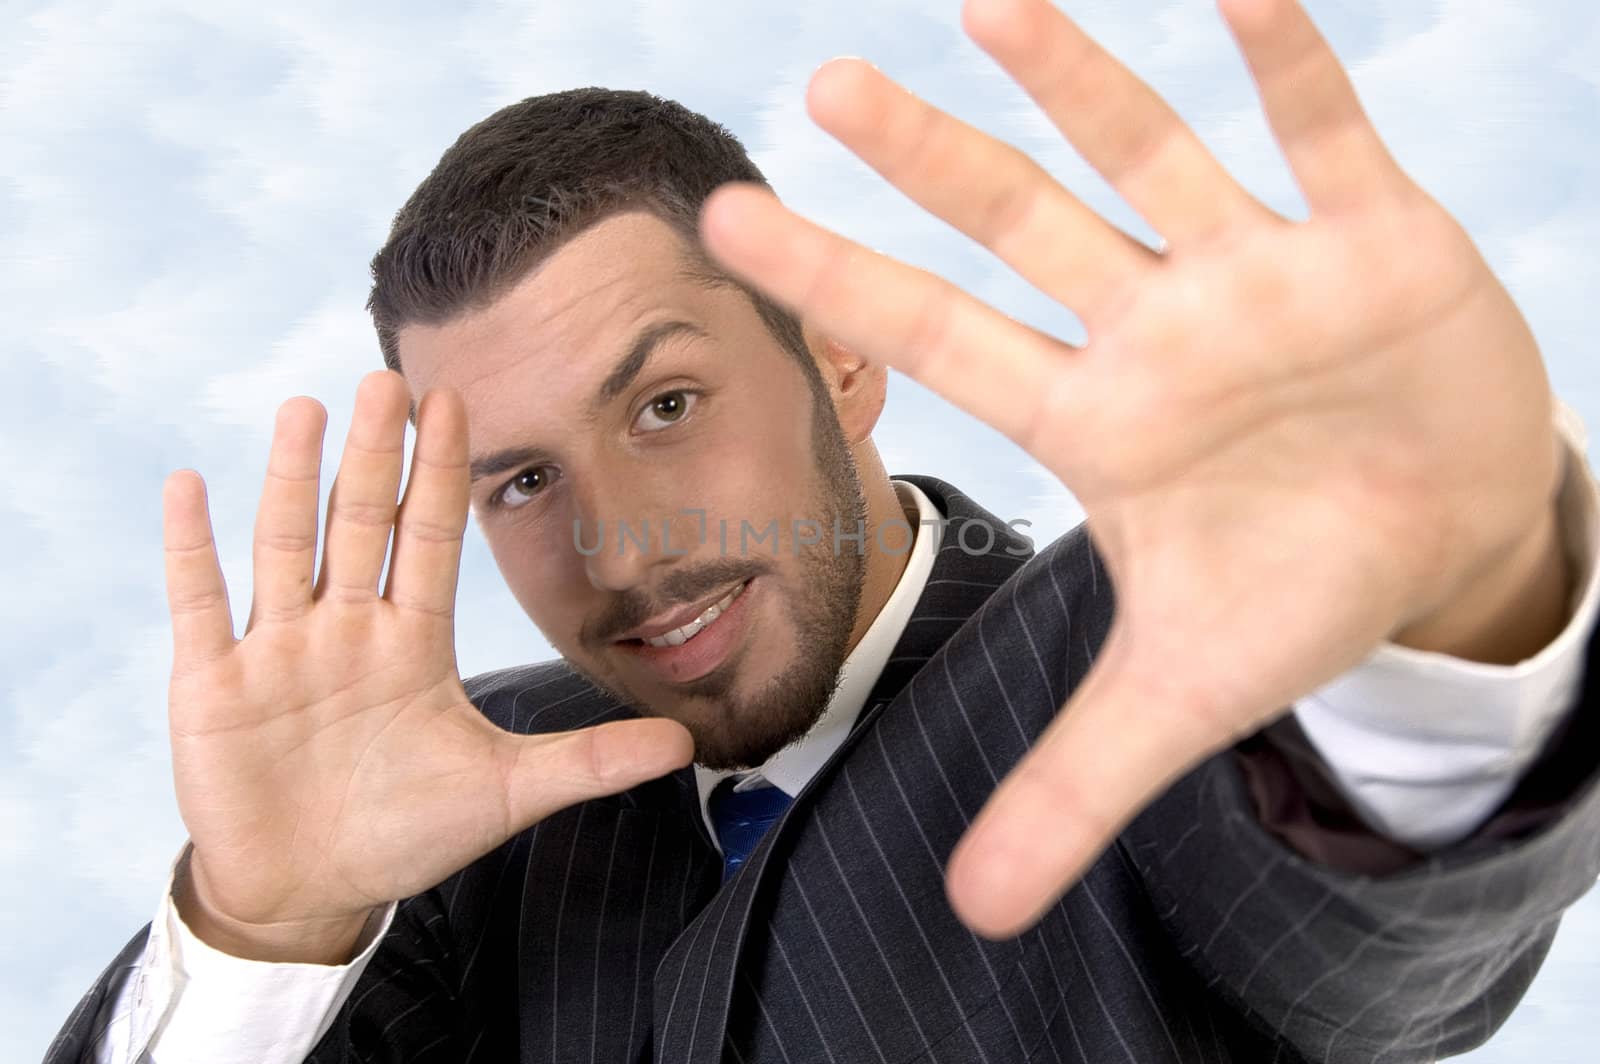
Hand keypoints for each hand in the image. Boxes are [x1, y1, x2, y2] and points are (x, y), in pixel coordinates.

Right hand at [163, 371, 691, 960]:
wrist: (310, 888)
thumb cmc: (404, 832)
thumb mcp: (505, 793)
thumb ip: (589, 762)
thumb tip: (686, 746)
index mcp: (413, 643)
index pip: (430, 541)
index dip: (442, 475)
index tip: (454, 402)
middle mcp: (347, 630)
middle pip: (362, 524)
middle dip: (376, 456)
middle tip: (388, 377)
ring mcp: (278, 650)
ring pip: (287, 545)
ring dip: (292, 479)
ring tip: (305, 408)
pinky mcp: (215, 683)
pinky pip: (201, 603)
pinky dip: (192, 547)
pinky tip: (190, 484)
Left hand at [697, 0, 1562, 936]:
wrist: (1446, 534)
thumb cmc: (1297, 592)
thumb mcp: (1180, 698)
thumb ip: (1069, 788)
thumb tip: (968, 912)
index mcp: (1099, 420)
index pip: (940, 341)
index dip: (838, 283)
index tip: (726, 220)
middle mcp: (1156, 330)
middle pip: (1020, 230)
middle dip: (931, 163)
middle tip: (822, 86)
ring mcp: (1258, 274)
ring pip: (1149, 157)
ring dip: (1078, 82)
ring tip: (988, 2)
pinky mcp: (1373, 241)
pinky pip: (1322, 132)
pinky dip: (1289, 64)